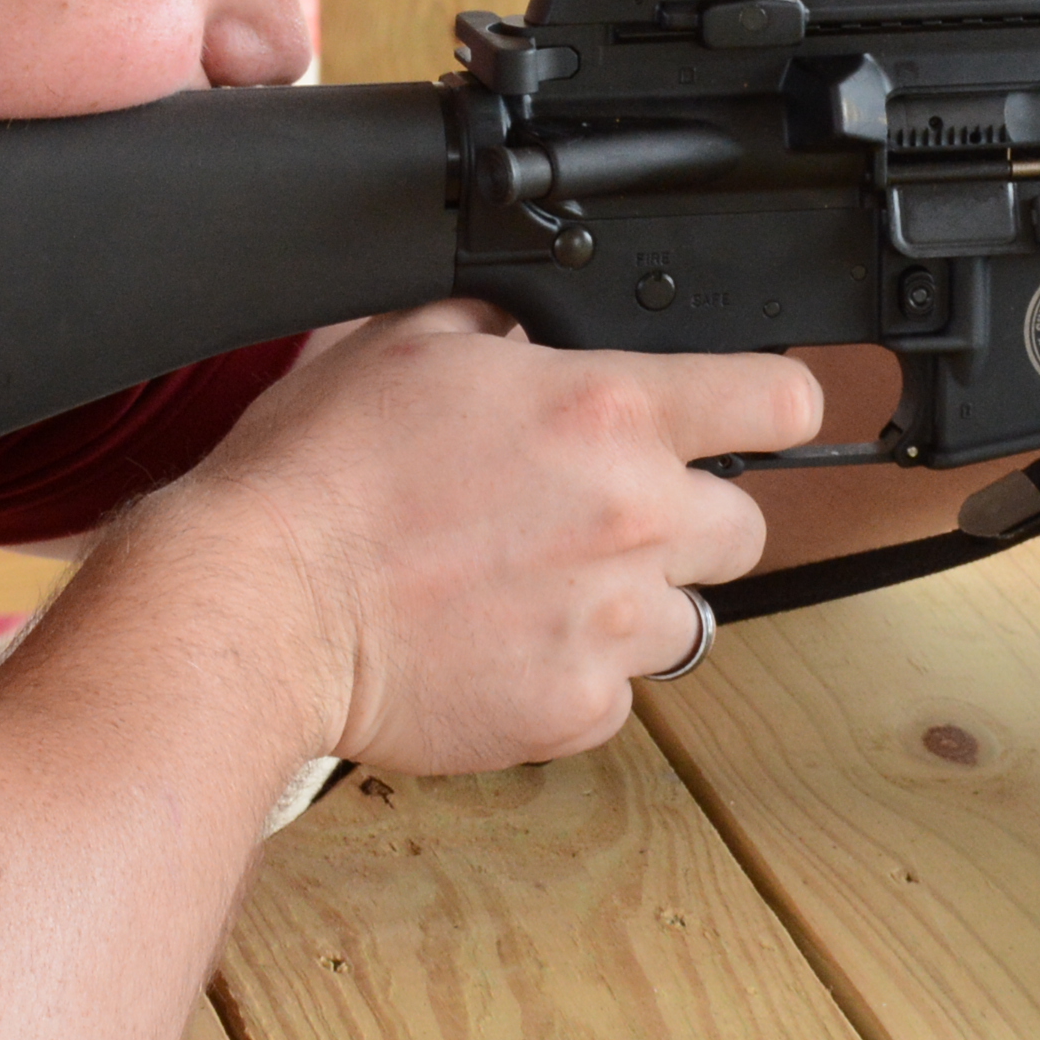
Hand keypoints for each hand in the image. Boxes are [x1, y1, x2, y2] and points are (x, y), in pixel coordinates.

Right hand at [183, 302, 815, 775]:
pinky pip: (617, 694)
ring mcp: (611, 624)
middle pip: (744, 524)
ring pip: (688, 618)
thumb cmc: (317, 475)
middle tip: (602, 515)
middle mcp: (632, 516)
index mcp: (604, 410)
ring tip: (540, 590)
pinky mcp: (576, 709)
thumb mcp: (402, 342)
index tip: (754, 417)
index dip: (772, 404)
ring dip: (632, 603)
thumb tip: (527, 331)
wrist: (261, 605)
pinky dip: (574, 675)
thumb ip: (499, 329)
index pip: (779, 399)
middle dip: (685, 515)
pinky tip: (502, 645)